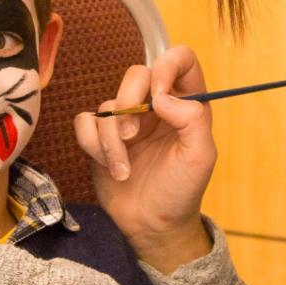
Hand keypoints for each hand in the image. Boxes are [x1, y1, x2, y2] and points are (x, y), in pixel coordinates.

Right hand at [74, 45, 217, 271]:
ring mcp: (127, 120)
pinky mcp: (101, 137)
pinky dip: (91, 144)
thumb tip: (161, 96)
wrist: (152, 225)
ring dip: (110, 140)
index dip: (167, 66)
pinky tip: (109, 167)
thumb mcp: (200, 156)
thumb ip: (192, 119)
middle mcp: (156, 106)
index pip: (180, 59)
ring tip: (123, 169)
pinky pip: (85, 121)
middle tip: (132, 137)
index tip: (158, 95)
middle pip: (136, 74)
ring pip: (107, 104)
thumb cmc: (181, 191)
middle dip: (128, 104)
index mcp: (186, 103)